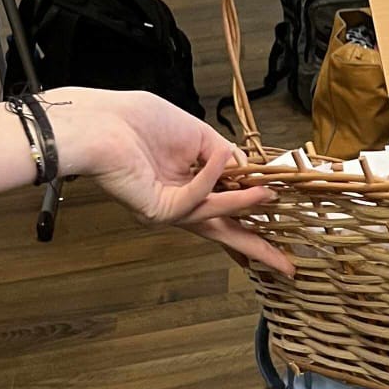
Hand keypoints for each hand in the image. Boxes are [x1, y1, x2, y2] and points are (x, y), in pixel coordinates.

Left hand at [48, 88, 292, 275]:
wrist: (101, 122)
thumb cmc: (139, 121)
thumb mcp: (197, 134)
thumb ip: (224, 155)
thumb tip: (248, 171)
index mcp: (188, 185)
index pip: (226, 207)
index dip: (253, 215)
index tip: (280, 223)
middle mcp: (180, 203)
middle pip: (225, 231)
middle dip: (257, 248)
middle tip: (286, 267)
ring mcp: (169, 210)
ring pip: (215, 214)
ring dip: (244, 203)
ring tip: (268, 194)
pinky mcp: (159, 211)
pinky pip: (196, 197)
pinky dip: (212, 177)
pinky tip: (220, 158)